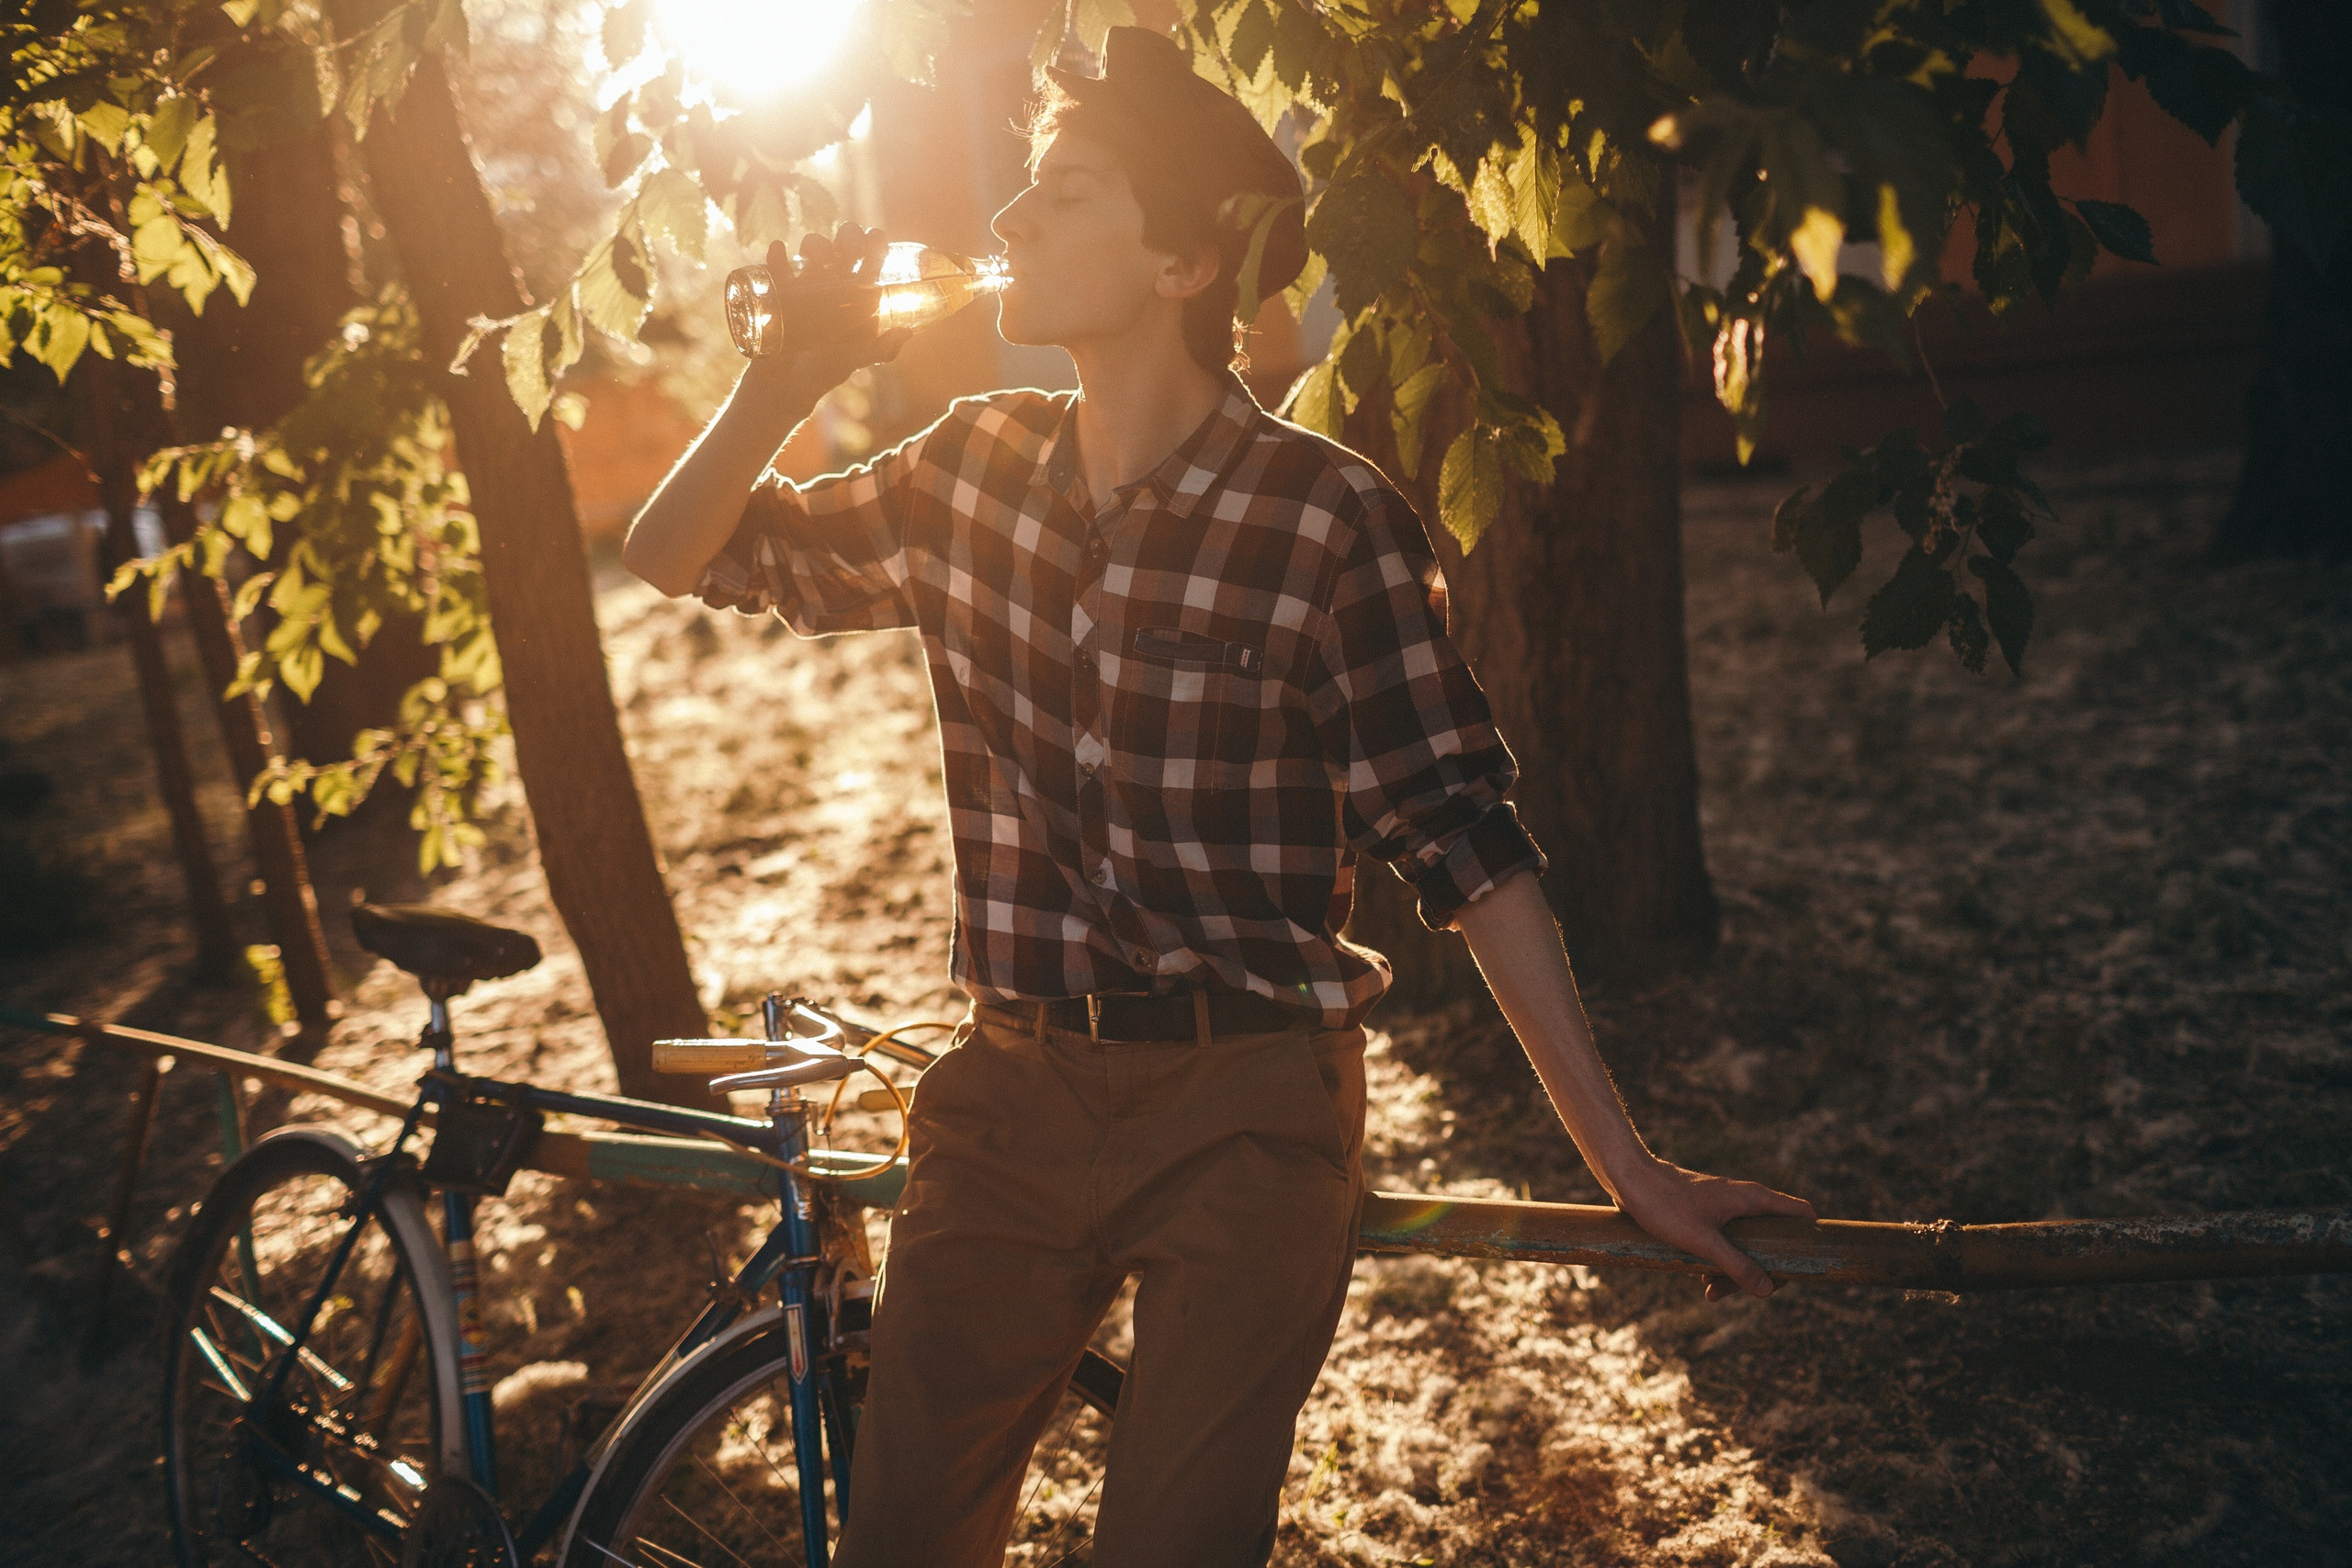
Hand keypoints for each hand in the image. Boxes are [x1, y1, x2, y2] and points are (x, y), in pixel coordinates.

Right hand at [739, 223, 912, 410]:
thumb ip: (881, 349)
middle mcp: (835, 280)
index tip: (875, 240)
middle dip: (848, 236)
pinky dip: (778, 256)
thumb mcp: (857, 359)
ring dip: (817, 243)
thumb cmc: (827, 370)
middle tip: (850, 253)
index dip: (875, 241)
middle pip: (844, 242)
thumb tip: (907, 332)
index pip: (872, 255)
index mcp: (859, 291)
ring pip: (813, 246)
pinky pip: (778, 265)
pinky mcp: (780, 288)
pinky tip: (779, 250)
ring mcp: (807, 281)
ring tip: (819, 261)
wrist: (789, 384)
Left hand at [1604, 1156, 1815, 1301]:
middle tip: (1746, 1292)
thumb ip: (1736, 1265)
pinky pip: (1725, 1243)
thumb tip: (1767, 1290)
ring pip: (1746, 1245)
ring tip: (1712, 1292)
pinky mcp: (1708, 1216)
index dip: (1808, 1242)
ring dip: (1735, 1271)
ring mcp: (1727, 1208)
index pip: (1801, 1214)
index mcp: (1753, 1199)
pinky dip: (1719, 1262)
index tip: (1799, 1269)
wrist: (1629, 1180)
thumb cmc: (1665, 1205)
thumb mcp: (1704, 1241)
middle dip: (1763, 1270)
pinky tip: (1702, 1280)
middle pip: (1773, 1240)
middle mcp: (1745, 1201)